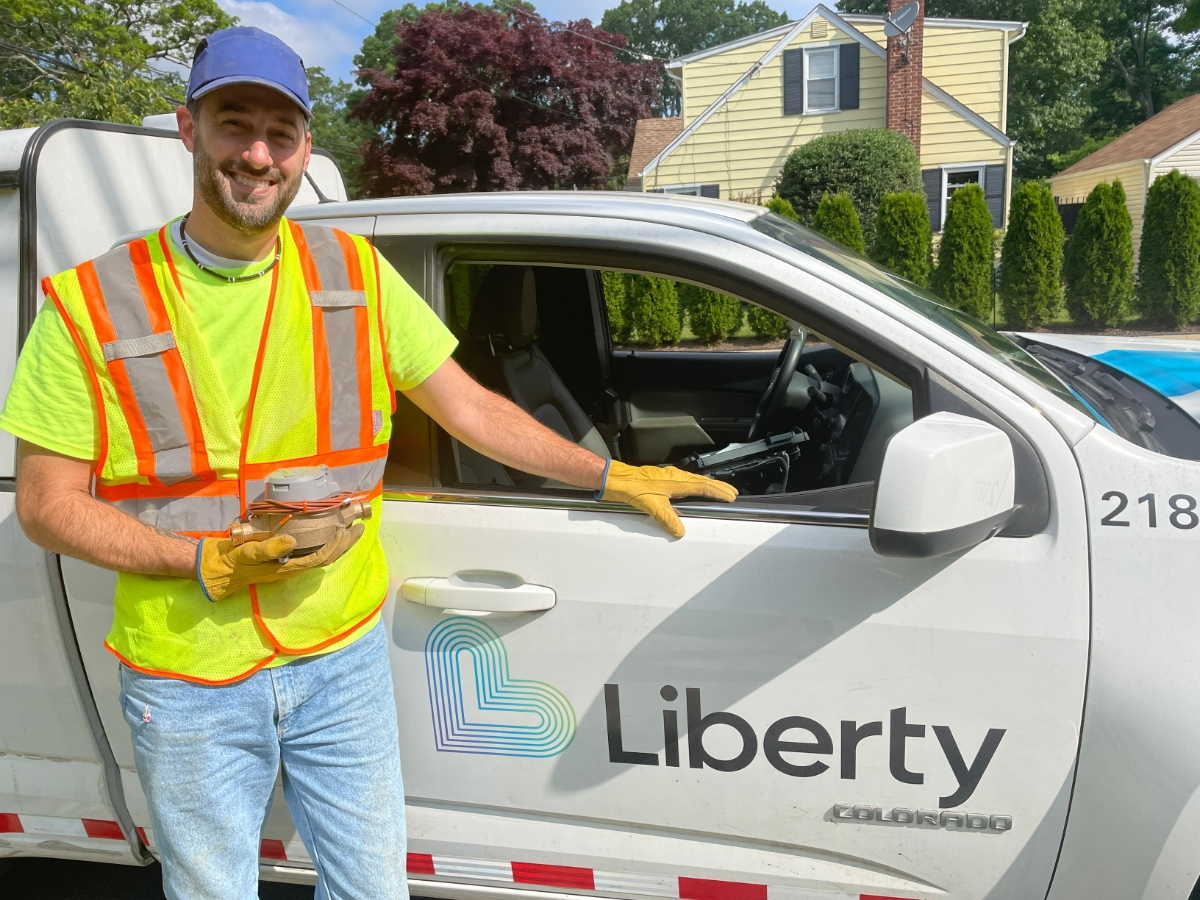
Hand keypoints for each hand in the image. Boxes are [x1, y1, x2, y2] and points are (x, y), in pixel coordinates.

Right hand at [197, 524, 363, 601]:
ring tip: (348, 529)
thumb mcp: (246, 553)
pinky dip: (322, 543)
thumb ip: (268, 548)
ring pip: (320, 555)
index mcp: (287, 567)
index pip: (322, 557)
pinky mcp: (282, 560)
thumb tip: (293, 541)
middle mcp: (292, 567)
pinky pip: (310, 553)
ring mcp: (288, 565)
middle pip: (326, 557)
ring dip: (336, 543)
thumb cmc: (231, 561)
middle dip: (344, 544)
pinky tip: (325, 533)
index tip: (352, 530)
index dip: (339, 545)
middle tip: (359, 527)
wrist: (215, 571)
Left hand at [600, 461, 736, 537]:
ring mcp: (669, 476)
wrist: (617, 479)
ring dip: (709, 486)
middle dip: (719, 487)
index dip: (718, 492)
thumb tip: (680, 531)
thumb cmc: (632, 487)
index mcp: (677, 481)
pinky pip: (686, 481)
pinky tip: (694, 490)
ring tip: (718, 490)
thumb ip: (668, 519)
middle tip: (731, 493)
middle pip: (703, 481)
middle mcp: (675, 476)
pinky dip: (697, 485)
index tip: (731, 497)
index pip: (704, 486)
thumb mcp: (652, 506)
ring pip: (695, 480)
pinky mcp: (662, 479)